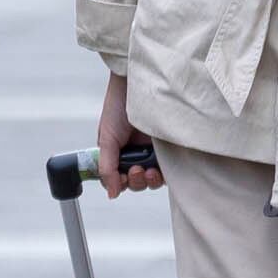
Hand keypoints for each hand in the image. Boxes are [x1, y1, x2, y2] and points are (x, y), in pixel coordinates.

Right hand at [97, 74, 162, 198]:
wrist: (138, 84)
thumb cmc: (119, 105)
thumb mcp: (107, 138)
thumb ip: (107, 167)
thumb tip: (111, 193)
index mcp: (118, 152)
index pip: (118, 179)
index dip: (120, 183)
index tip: (121, 178)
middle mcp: (136, 153)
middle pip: (137, 182)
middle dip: (136, 181)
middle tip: (136, 170)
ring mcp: (153, 151)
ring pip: (153, 180)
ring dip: (150, 180)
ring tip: (149, 170)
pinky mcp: (170, 147)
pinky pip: (169, 170)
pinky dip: (165, 173)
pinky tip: (161, 166)